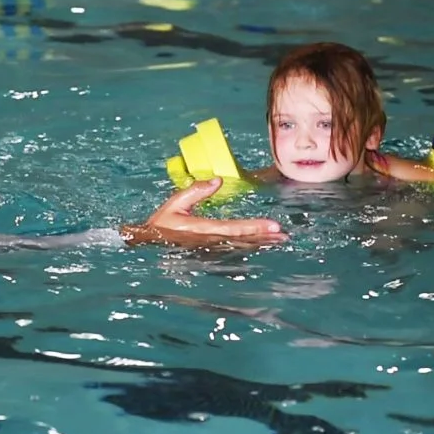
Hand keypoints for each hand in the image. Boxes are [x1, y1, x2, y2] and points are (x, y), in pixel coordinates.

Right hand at [121, 178, 288, 247]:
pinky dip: (249, 247)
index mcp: (204, 229)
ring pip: (241, 247)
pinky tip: (260, 245)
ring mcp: (211, 250)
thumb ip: (196, 191)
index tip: (273, 226)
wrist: (149, 243)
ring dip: (260, 243)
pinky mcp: (210, 252)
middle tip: (284, 236)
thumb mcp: (176, 202)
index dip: (255, 227)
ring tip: (278, 240)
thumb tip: (217, 180)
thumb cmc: (161, 223)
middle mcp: (211, 242)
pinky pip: (234, 250)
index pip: (235, 228)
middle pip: (243, 240)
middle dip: (264, 238)